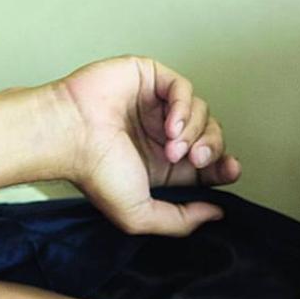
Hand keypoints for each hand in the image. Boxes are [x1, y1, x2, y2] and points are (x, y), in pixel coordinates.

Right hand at [48, 55, 240, 235]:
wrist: (69, 136)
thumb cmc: (94, 172)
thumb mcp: (140, 215)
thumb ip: (180, 221)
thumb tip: (216, 212)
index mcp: (162, 165)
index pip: (208, 163)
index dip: (223, 166)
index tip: (230, 171)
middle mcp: (161, 134)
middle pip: (211, 135)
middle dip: (211, 149)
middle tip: (194, 160)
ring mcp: (156, 104)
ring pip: (201, 110)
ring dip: (193, 131)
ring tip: (171, 145)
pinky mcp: (149, 77)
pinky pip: (183, 87)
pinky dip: (183, 107)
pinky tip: (169, 125)